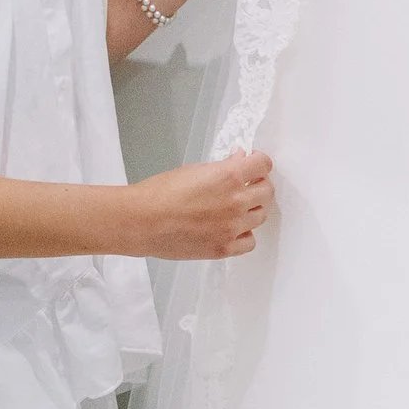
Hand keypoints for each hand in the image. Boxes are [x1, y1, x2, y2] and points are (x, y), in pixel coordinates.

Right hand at [124, 152, 274, 257]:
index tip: (253, 164)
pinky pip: (249, 242)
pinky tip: (232, 229)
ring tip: (235, 207)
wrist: (141, 221)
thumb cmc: (160, 193)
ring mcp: (232, 228)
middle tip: (246, 185)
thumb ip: (223, 166)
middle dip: (259, 184)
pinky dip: (244, 234)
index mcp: (229, 176)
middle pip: (268, 191)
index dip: (259, 162)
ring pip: (261, 216)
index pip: (264, 165)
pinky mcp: (223, 248)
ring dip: (252, 209)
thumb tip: (239, 160)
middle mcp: (236, 202)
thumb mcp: (194, 169)